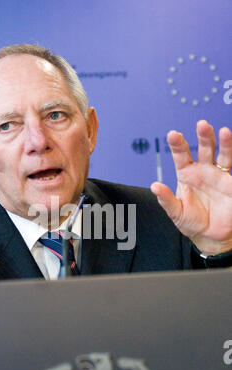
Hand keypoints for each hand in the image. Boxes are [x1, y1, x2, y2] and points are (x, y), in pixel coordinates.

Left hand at [151, 120, 231, 255]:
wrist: (211, 236)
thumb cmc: (191, 223)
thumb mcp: (176, 213)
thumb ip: (166, 200)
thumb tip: (155, 187)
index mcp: (186, 174)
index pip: (181, 155)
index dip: (177, 144)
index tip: (173, 134)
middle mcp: (203, 171)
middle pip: (204, 148)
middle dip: (204, 136)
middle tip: (202, 125)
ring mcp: (219, 175)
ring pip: (223, 155)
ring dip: (224, 143)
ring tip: (224, 132)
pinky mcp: (231, 184)